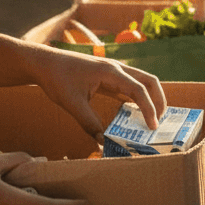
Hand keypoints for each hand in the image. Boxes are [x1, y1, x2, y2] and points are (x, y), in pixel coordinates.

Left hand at [37, 48, 167, 134]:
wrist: (44, 63)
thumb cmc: (57, 78)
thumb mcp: (72, 103)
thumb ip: (89, 123)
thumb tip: (102, 142)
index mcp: (111, 72)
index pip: (139, 90)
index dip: (149, 108)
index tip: (153, 126)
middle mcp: (117, 68)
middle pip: (149, 80)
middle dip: (159, 100)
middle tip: (159, 122)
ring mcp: (113, 71)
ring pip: (141, 81)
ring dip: (150, 98)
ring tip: (151, 118)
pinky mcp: (108, 76)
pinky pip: (129, 85)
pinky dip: (137, 98)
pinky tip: (134, 113)